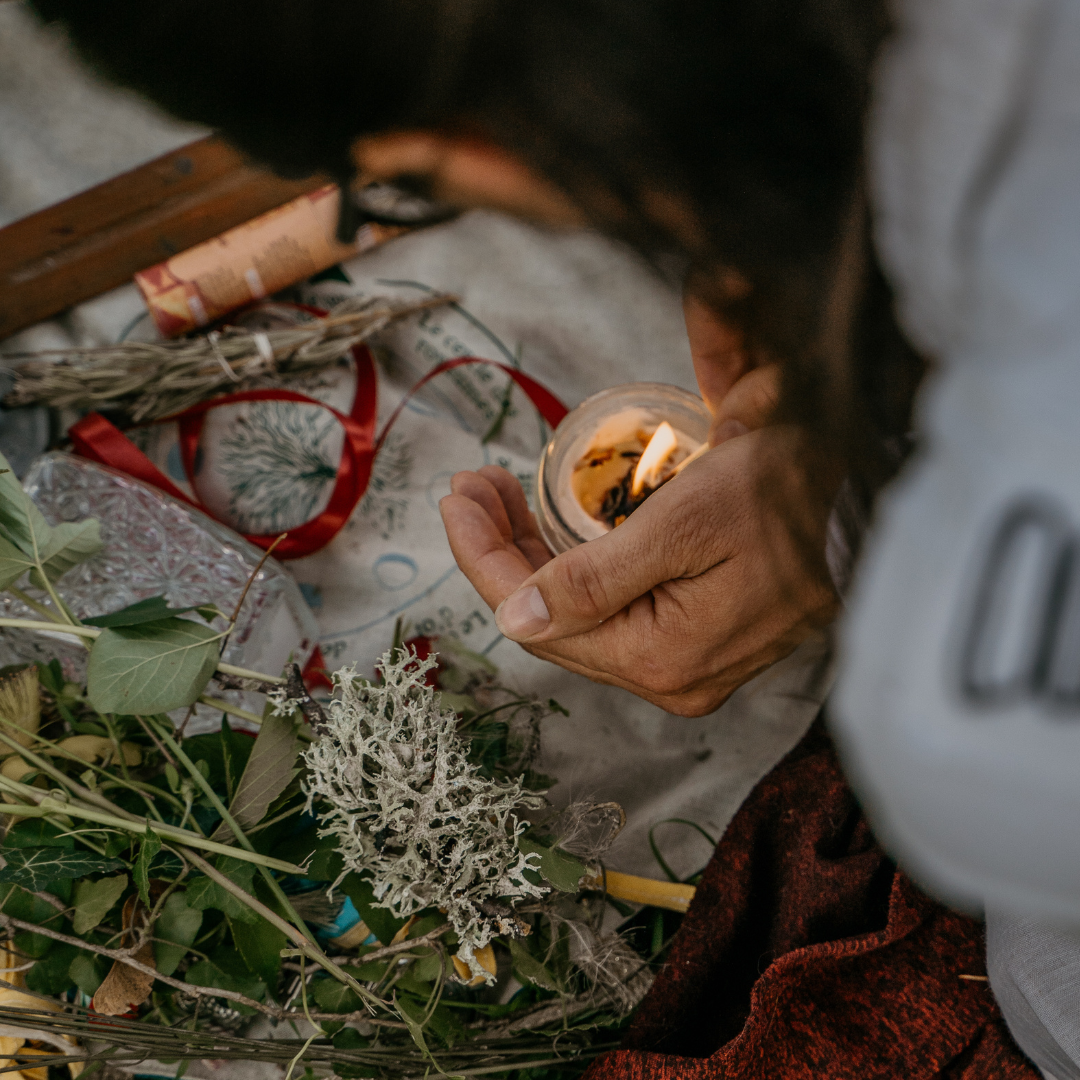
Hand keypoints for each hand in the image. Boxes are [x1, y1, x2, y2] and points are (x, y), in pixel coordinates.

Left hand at [439, 418, 839, 715]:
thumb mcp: (681, 525)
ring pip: (580, 614)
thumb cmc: (784, 499)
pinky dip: (573, 570)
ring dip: (532, 559)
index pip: (536, 616)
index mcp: (660, 659)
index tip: (455, 499)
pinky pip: (613, 610)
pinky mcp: (699, 638)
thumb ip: (593, 580)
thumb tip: (514, 618)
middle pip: (553, 619)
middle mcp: (670, 677)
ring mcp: (686, 662)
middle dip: (501, 553)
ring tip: (498, 500)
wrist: (868, 500)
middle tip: (472, 491)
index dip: (482, 557)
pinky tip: (550, 532)